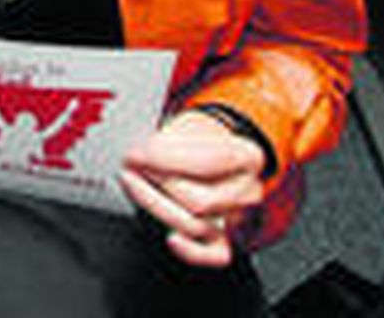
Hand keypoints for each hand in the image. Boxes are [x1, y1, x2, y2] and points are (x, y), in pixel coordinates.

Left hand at [120, 109, 266, 267]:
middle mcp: (250, 190)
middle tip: (133, 168)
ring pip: (197, 226)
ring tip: (136, 185)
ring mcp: (238, 218)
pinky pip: (215, 256)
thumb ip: (167, 143)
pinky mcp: (226, 241)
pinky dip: (191, 251)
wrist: (201, 156)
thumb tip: (138, 158)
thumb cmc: (192, 144)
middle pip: (201, 201)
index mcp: (249, 157)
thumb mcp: (184, 128)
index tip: (136, 153)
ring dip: (157, 206)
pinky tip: (171, 237)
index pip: (212, 160)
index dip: (168, 158)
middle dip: (160, 185)